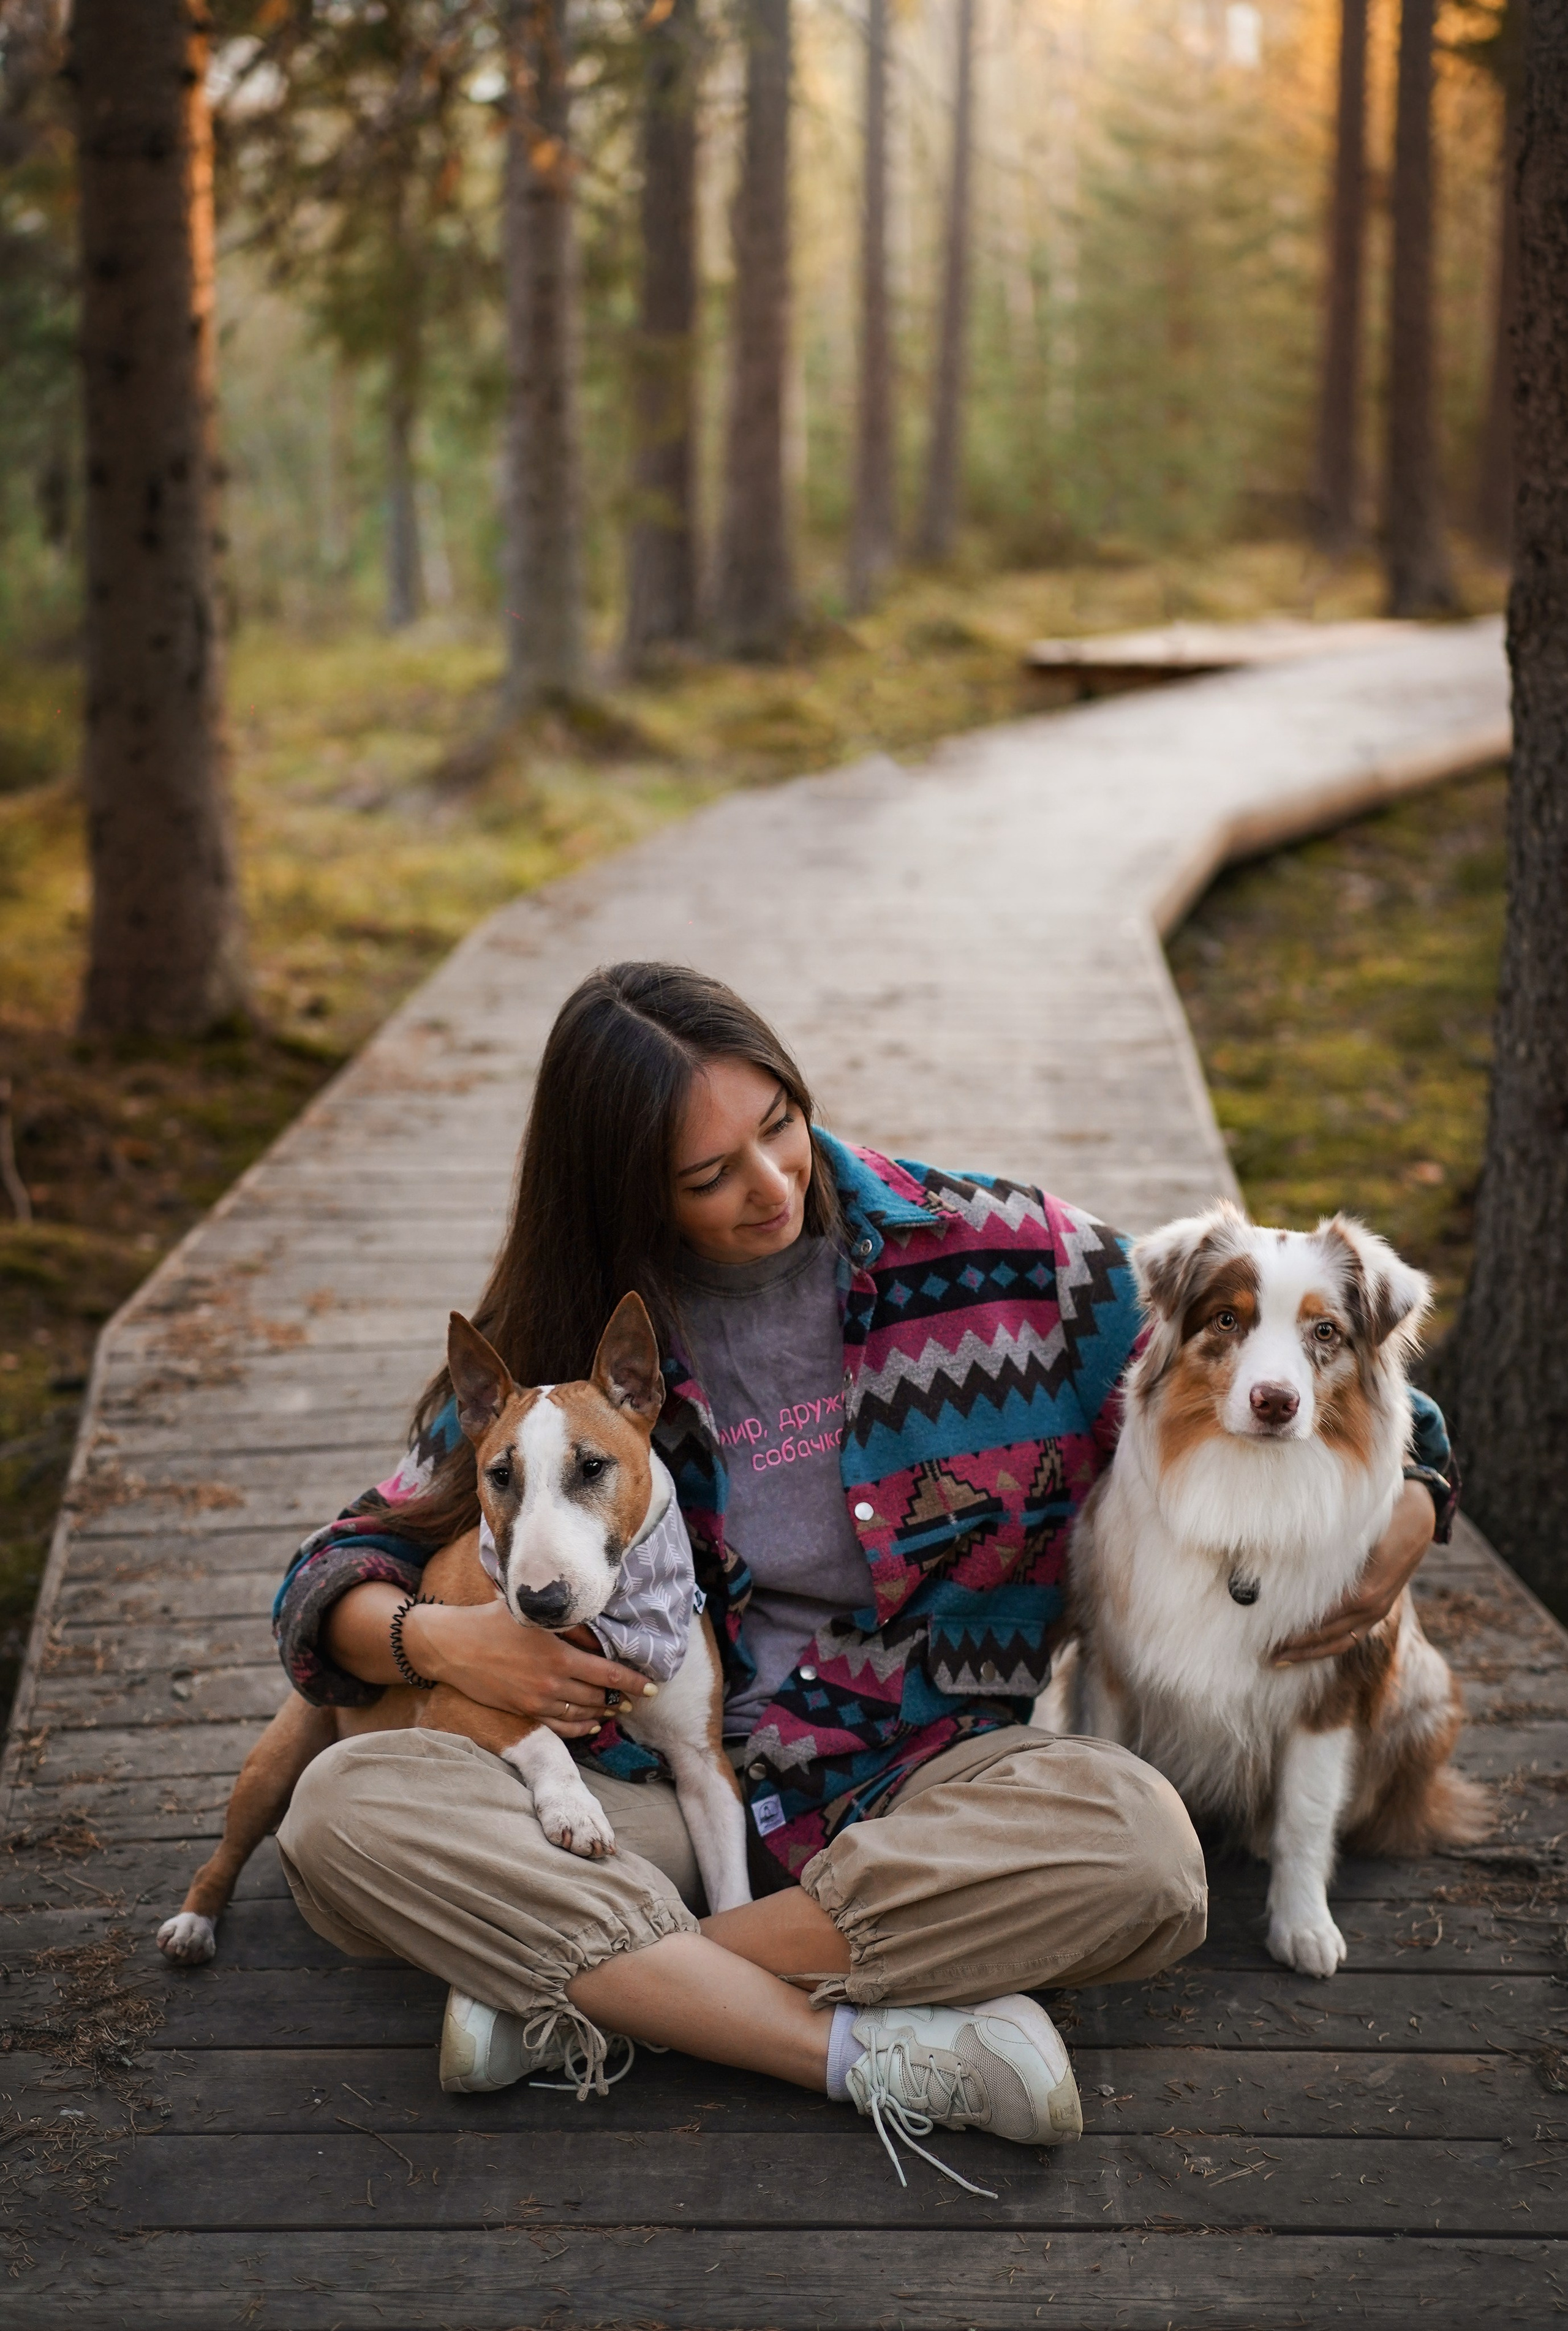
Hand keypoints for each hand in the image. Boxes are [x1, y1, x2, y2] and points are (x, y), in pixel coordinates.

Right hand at [404, 1599, 655, 1736]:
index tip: (653, 1687)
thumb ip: (565, 1620)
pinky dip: (579, 1728)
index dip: (634, 1683)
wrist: (452, 1646)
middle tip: (638, 1698)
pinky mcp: (523, 1711)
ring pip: (581, 1714)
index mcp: (559, 1656)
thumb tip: (594, 1621)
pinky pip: (559, 1726)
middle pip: (599, 1698)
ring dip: (603, 1714)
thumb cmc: (492, 1620)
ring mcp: (536, 1701)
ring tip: (618, 1710)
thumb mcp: (532, 1613)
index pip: (609, 1676)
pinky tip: (591, 1726)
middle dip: (622, 1700)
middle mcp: (552, 1682)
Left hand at [1270, 1479, 1434, 1665]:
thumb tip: (1288, 1556)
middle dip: (1298, 1647)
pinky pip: (1352, 1636)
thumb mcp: (1353, 1532)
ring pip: (1341, 1643)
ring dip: (1312, 1652)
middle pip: (1330, 1637)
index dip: (1297, 1631)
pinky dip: (1329, 1644)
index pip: (1324, 1621)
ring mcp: (1378, 1612)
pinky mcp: (1379, 1611)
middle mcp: (1373, 1608)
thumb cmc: (1381, 1521)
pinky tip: (1310, 1647)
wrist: (1418, 1520)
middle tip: (1266, 1651)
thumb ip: (1327, 1550)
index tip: (1270, 1633)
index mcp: (1365, 1593)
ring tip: (1281, 1657)